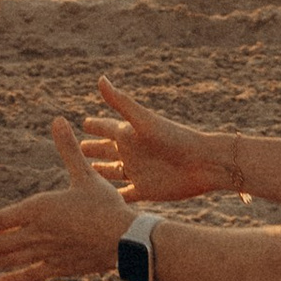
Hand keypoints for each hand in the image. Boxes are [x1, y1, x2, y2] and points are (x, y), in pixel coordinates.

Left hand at [0, 118, 129, 280]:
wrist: (126, 239)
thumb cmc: (106, 204)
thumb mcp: (85, 174)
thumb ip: (67, 149)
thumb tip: (59, 119)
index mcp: (39, 209)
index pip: (0, 219)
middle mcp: (38, 233)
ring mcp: (47, 253)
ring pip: (10, 260)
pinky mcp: (60, 268)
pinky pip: (32, 274)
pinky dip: (15, 278)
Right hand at [78, 77, 231, 206]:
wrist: (203, 163)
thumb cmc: (175, 138)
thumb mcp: (143, 120)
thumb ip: (120, 102)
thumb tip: (100, 78)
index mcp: (130, 134)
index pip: (106, 128)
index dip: (95, 125)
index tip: (82, 123)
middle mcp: (132, 152)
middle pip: (106, 150)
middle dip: (92, 148)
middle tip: (77, 148)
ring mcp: (138, 172)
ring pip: (112, 172)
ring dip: (100, 171)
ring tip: (86, 171)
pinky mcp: (146, 190)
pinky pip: (125, 195)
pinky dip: (114, 197)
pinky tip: (104, 201)